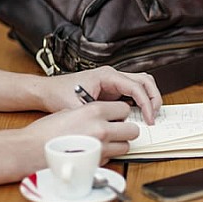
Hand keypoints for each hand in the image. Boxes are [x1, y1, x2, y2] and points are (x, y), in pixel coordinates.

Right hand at [24, 101, 137, 163]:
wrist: (30, 150)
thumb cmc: (46, 131)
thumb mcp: (70, 111)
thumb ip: (92, 113)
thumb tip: (105, 116)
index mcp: (95, 111)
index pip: (125, 109)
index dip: (121, 113)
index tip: (117, 116)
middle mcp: (102, 128)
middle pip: (133, 130)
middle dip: (126, 130)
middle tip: (117, 130)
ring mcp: (101, 148)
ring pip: (126, 146)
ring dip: (119, 144)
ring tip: (105, 143)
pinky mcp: (97, 163)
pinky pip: (113, 158)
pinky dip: (108, 156)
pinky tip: (94, 152)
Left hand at [39, 66, 161, 124]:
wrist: (47, 90)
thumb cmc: (59, 94)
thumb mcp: (77, 108)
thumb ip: (97, 116)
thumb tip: (114, 126)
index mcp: (107, 75)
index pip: (136, 87)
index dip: (146, 104)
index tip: (149, 118)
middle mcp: (113, 75)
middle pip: (145, 81)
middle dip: (154, 98)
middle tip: (154, 116)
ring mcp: (114, 81)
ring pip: (142, 83)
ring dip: (150, 98)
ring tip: (150, 115)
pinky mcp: (113, 89)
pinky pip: (134, 91)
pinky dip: (141, 101)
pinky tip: (139, 115)